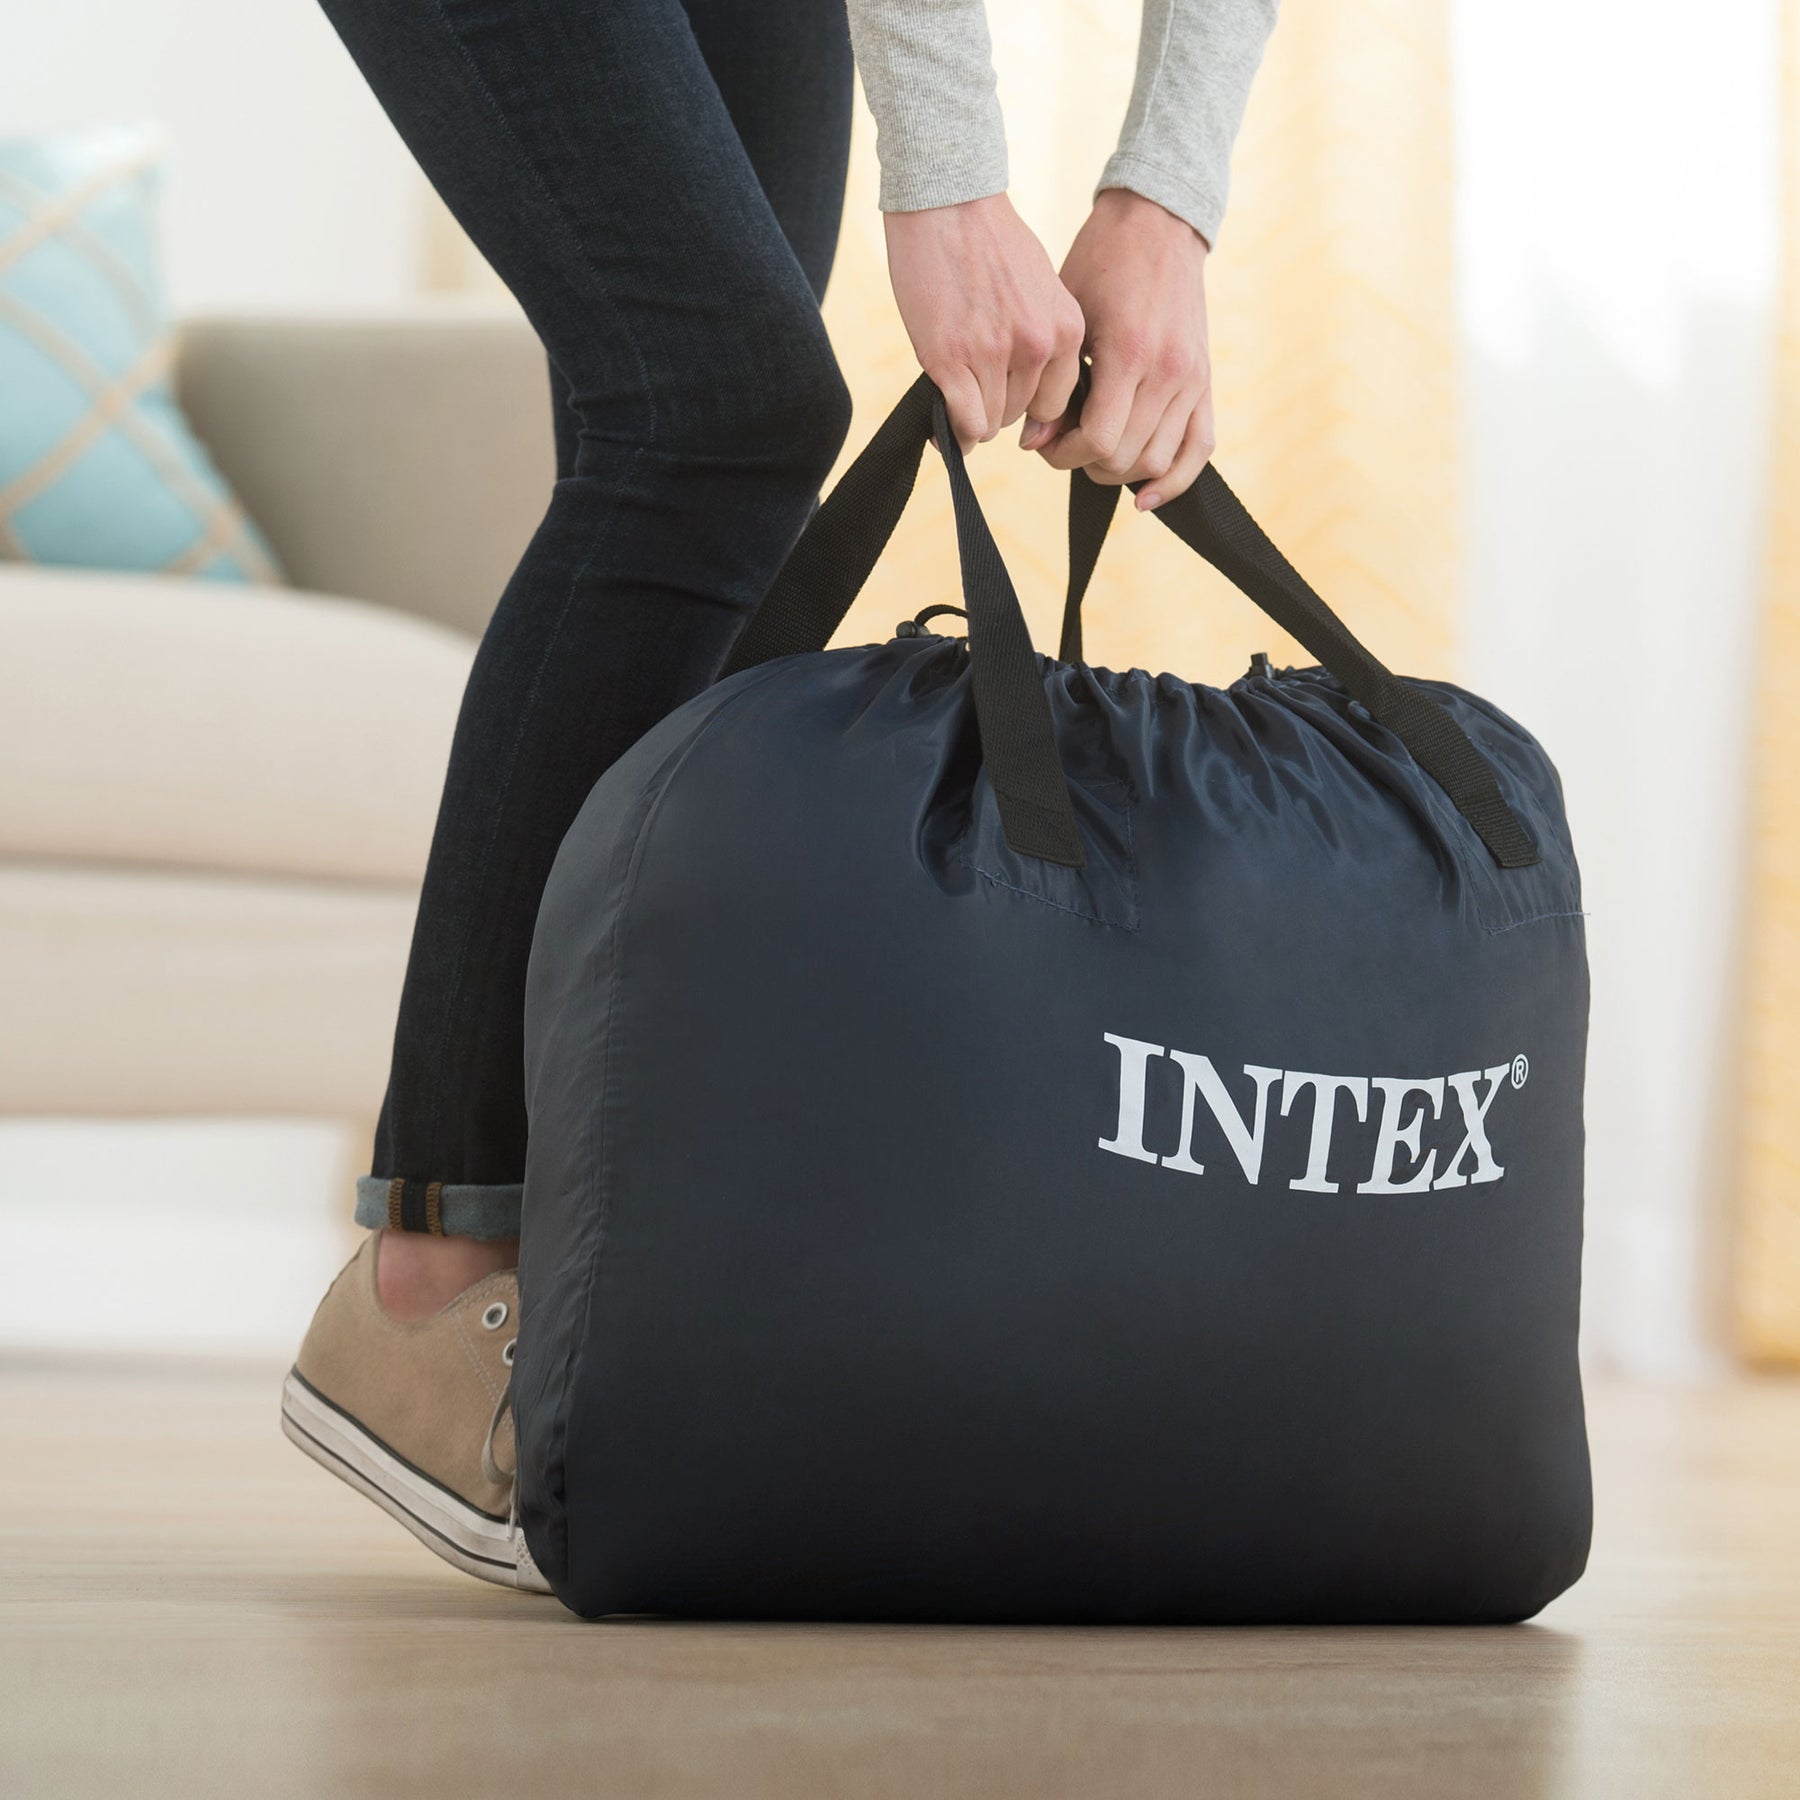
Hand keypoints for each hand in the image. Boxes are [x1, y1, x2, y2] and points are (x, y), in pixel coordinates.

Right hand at [884, 194, 1085, 450]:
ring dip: (971, 413)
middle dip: (996, 404)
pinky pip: (963, 422)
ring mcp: (994, 353)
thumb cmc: (988, 242)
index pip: (1055, 403)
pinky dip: (952, 429)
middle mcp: (1038, 344)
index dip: (1029, 406)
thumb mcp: (1039, 289)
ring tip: (956, 384)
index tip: (1008, 397)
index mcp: (1067, 328)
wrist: (946, 201)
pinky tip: (943, 420)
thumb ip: (1044, 338)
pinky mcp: (952, 359)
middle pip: (1020, 414)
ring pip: (989, 422)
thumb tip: (1029, 400)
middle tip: (973, 380)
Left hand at [1031, 188, 1214, 509]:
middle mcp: (1170, 371)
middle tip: (1063, 445)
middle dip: (1085, 463)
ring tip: (1095, 453)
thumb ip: (1052, 383)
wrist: (1158, 223)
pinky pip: (1200, 448)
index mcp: (1130, 352)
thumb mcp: (1066, 316)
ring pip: (1158, 461)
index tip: (1043, 442)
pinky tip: (1143, 497)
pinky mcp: (1205, 381)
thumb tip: (1033, 443)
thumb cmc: (1100, 262)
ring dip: (1121, 470)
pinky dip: (1173, 480)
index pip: (1099, 441)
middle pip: (1127, 458)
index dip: (1064, 454)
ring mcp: (1194, 378)